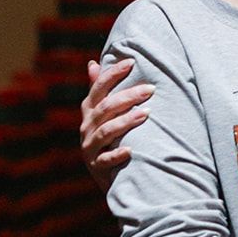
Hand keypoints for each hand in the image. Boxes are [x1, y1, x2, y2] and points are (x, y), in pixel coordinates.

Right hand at [80, 59, 153, 190]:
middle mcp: (87, 127)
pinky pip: (105, 159)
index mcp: (89, 111)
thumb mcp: (101, 115)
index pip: (98, 88)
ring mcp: (90, 147)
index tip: (131, 62)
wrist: (106, 174)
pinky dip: (117, 154)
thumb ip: (99, 91)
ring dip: (126, 121)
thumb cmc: (108, 138)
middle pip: (106, 107)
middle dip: (128, 96)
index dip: (113, 74)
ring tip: (146, 114)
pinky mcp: (96, 166)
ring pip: (106, 131)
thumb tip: (92, 63)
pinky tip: (131, 150)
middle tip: (150, 89)